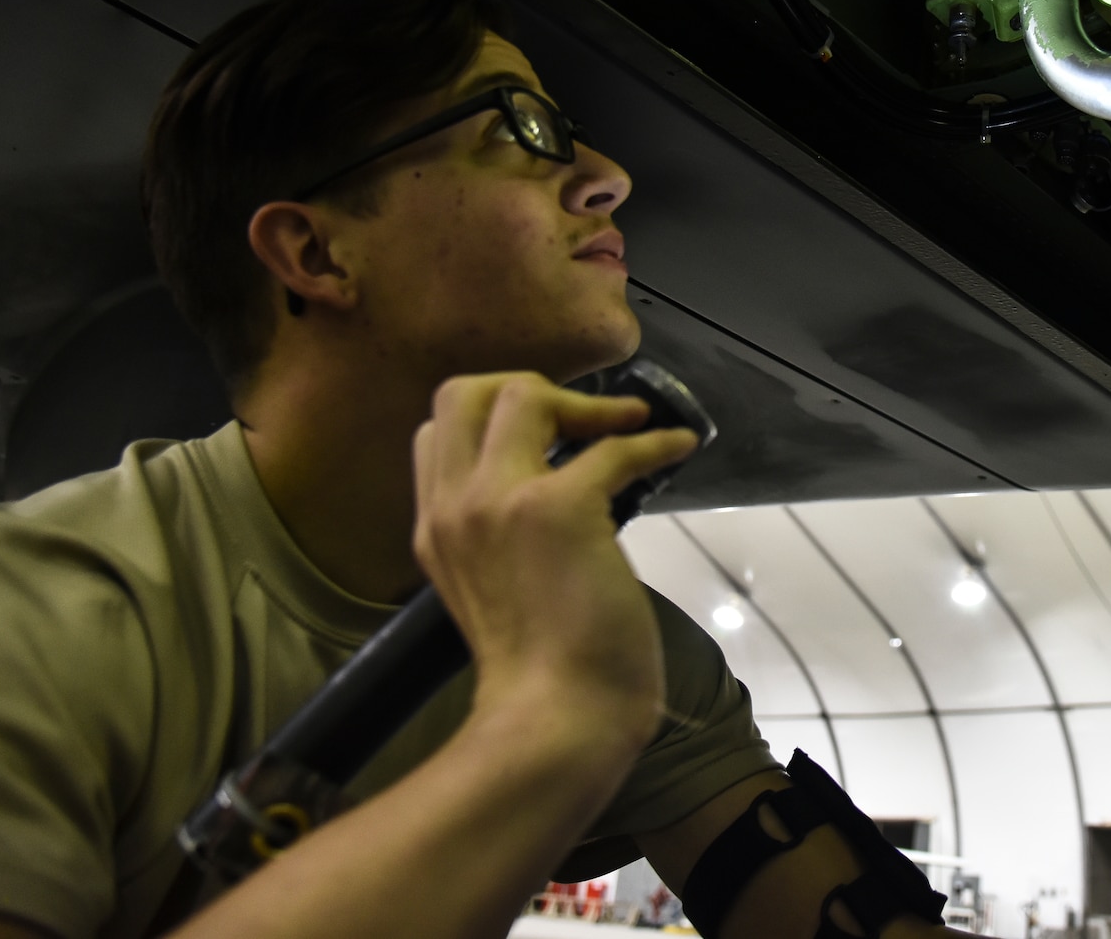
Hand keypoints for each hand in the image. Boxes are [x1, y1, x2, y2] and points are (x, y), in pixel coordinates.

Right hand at [411, 372, 699, 747]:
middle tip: (581, 420)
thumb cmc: (536, 677)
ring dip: (586, 404)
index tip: (544, 435)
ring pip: (522, 393)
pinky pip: (614, 446)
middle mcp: (454, 507)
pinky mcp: (561, 509)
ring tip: (628, 424)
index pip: (433, 432)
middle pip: (465, 392)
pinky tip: (678, 449)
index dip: (490, 418)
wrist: (554, 722)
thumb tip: (552, 497)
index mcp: (434, 530)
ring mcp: (500, 502)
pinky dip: (655, 442)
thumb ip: (495, 542)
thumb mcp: (486, 594)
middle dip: (529, 388)